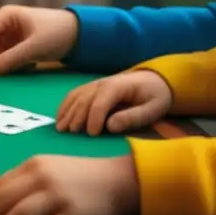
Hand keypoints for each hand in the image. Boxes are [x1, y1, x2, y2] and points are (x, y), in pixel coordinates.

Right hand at [0, 5, 78, 74]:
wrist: (80, 34)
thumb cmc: (57, 34)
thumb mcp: (33, 48)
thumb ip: (9, 59)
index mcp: (6, 15)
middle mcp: (5, 24)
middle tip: (1, 74)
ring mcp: (11, 34)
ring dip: (4, 64)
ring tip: (21, 68)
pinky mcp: (18, 45)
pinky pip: (7, 57)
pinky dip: (13, 65)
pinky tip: (28, 67)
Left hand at [0, 154, 140, 214]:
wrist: (118, 181)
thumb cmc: (77, 179)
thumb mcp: (49, 172)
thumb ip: (24, 185)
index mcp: (33, 165)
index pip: (1, 186)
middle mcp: (43, 176)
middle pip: (6, 197)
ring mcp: (58, 194)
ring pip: (23, 211)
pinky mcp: (75, 212)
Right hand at [57, 70, 172, 134]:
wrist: (153, 80)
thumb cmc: (155, 97)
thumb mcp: (152, 109)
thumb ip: (132, 117)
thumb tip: (110, 126)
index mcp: (117, 86)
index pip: (100, 102)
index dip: (94, 118)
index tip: (92, 135)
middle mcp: (102, 83)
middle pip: (84, 100)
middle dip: (77, 117)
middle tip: (73, 135)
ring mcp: (94, 84)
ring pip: (76, 97)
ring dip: (67, 113)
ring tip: (62, 129)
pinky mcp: (90, 88)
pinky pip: (73, 95)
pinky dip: (65, 106)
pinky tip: (60, 118)